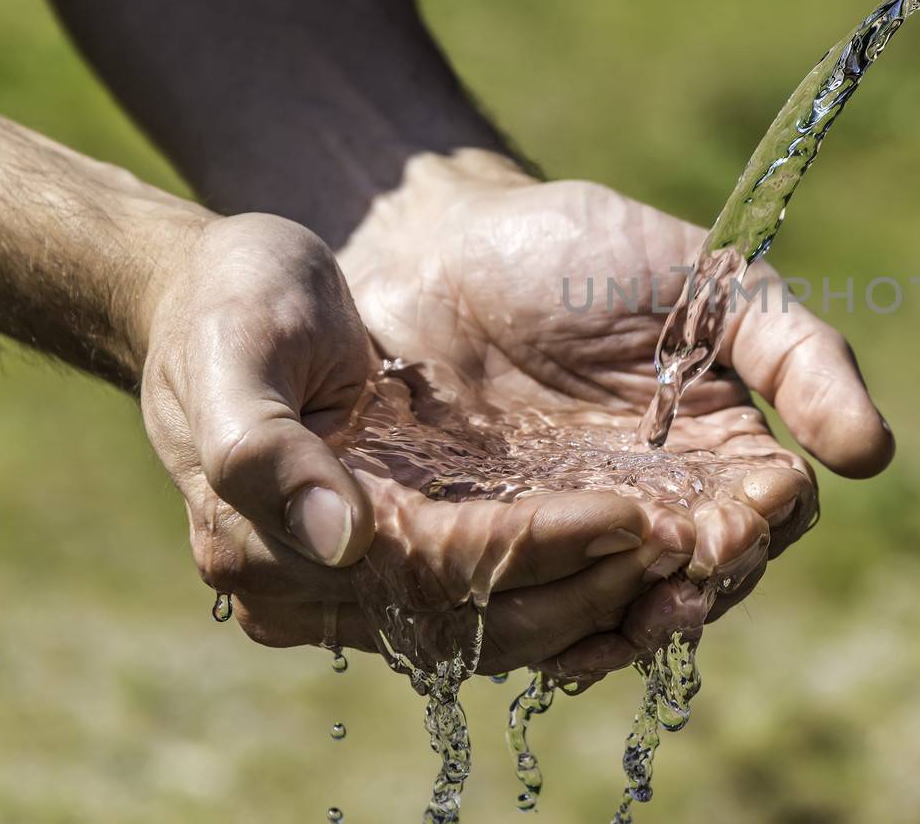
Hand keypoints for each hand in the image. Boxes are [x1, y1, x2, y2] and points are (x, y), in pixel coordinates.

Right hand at [139, 212, 680, 674]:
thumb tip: (343, 541)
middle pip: (481, 622)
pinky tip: (647, 553)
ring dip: (601, 599)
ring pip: (504, 626)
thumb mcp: (237, 342)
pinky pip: (504, 596)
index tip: (630, 513)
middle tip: (690, 543)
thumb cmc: (232, 302)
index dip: (535, 548)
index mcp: (268, 545)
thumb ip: (264, 446)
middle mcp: (324, 586)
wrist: (225, 294)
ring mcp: (370, 579)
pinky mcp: (412, 553)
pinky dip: (577, 583)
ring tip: (694, 558)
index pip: (435, 570)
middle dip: (591, 587)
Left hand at [336, 150, 893, 678]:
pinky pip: (534, 612)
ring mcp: (576, 529)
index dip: (761, 527)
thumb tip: (875, 455)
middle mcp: (657, 501)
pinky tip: (557, 648)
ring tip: (623, 624)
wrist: (439, 242)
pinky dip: (551, 637)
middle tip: (680, 580)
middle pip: (703, 577)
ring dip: (632, 627)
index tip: (739, 521)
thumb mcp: (711, 284)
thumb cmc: (584, 253)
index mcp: (720, 445)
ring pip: (625, 609)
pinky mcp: (497, 547)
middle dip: (700, 589)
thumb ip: (798, 357)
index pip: (768, 513)